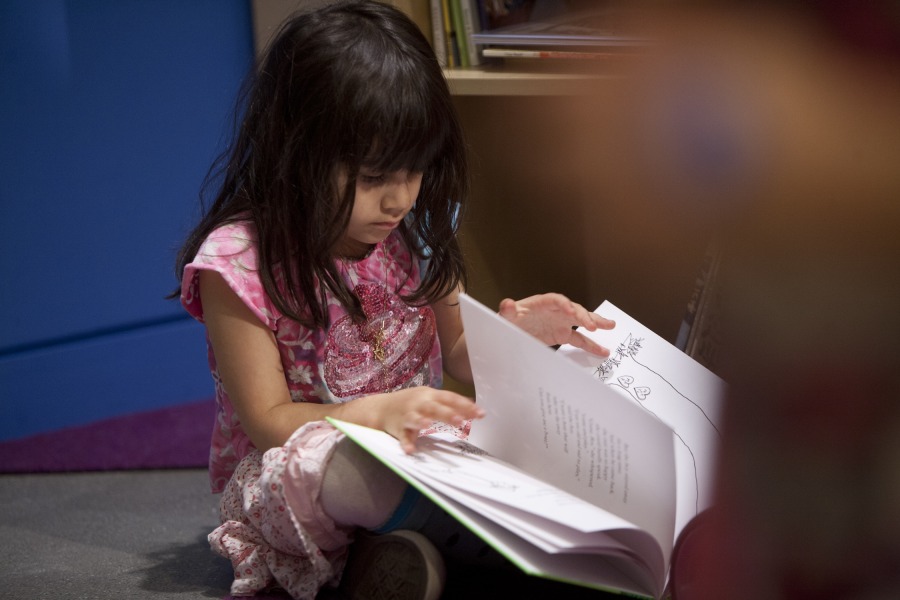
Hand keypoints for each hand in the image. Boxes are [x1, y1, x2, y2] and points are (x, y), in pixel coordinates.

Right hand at [358, 387, 484, 452]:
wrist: (381, 408)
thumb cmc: (412, 403)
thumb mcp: (430, 398)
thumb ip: (449, 403)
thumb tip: (472, 407)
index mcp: (430, 395)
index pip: (450, 398)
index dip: (465, 405)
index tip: (481, 414)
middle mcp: (419, 403)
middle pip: (434, 407)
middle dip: (446, 413)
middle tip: (461, 420)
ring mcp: (407, 415)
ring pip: (415, 418)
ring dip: (422, 421)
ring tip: (428, 425)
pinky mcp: (398, 428)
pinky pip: (402, 436)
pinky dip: (405, 443)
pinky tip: (410, 450)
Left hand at [498, 293, 614, 356]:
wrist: (510, 330)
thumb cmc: (509, 320)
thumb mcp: (506, 316)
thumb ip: (507, 310)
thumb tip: (507, 304)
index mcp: (542, 303)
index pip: (556, 300)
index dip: (564, 304)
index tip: (570, 311)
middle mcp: (555, 310)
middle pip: (573, 309)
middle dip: (584, 316)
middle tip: (592, 326)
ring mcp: (561, 322)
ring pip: (582, 321)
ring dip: (596, 323)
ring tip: (610, 326)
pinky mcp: (562, 334)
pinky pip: (579, 339)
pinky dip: (591, 344)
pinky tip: (602, 350)